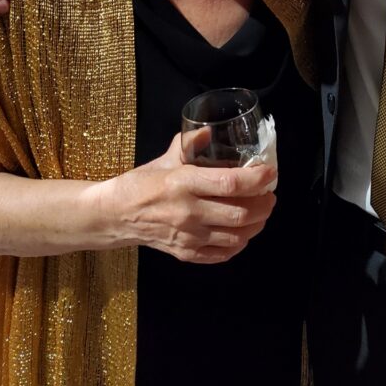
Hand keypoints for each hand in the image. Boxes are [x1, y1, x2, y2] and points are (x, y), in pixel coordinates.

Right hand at [98, 131, 277, 263]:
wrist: (115, 215)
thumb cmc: (142, 182)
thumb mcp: (166, 158)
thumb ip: (190, 143)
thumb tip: (210, 131)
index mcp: (184, 183)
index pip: (230, 183)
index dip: (256, 179)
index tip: (270, 172)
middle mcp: (188, 212)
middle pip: (240, 213)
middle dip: (264, 204)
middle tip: (270, 194)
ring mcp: (188, 236)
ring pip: (236, 236)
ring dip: (257, 224)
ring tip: (262, 211)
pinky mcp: (185, 254)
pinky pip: (222, 253)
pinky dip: (239, 243)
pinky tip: (244, 232)